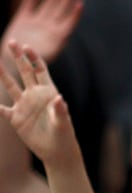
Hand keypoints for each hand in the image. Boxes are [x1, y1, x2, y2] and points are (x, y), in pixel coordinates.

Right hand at [0, 43, 76, 165]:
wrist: (56, 151)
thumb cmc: (64, 135)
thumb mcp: (63, 123)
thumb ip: (60, 111)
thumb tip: (59, 99)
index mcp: (49, 92)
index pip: (40, 70)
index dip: (34, 58)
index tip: (27, 47)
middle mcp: (35, 95)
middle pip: (24, 72)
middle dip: (18, 57)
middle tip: (11, 42)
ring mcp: (24, 105)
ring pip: (10, 86)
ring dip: (2, 74)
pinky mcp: (15, 118)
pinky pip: (1, 108)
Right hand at [4, 0, 80, 62]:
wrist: (12, 63)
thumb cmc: (28, 64)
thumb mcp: (43, 58)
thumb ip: (52, 47)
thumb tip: (61, 39)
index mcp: (57, 36)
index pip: (70, 22)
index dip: (75, 13)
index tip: (80, 3)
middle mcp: (48, 27)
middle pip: (61, 10)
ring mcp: (36, 22)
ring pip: (48, 6)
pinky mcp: (22, 20)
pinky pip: (28, 6)